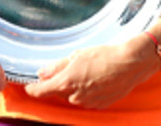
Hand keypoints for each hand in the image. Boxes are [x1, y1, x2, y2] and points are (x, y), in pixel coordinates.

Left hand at [24, 40, 155, 108]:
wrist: (131, 63)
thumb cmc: (106, 55)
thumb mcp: (78, 55)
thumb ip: (57, 66)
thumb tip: (42, 72)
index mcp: (66, 82)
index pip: (41, 91)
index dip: (32, 89)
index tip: (29, 86)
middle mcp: (74, 96)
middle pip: (58, 92)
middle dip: (60, 82)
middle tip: (71, 67)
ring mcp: (87, 103)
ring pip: (73, 96)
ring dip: (75, 86)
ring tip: (90, 71)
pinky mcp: (99, 105)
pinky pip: (86, 99)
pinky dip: (88, 91)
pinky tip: (98, 79)